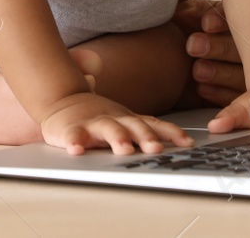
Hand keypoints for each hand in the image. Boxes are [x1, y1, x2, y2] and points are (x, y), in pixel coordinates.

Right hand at [39, 92, 194, 155]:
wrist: (62, 101)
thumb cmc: (98, 118)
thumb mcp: (125, 121)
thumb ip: (148, 129)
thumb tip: (186, 143)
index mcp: (129, 120)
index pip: (154, 125)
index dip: (171, 133)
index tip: (187, 143)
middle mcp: (114, 119)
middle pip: (133, 126)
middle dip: (145, 137)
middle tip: (156, 148)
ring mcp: (92, 123)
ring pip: (107, 129)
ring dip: (116, 138)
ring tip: (123, 150)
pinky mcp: (70, 129)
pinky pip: (72, 135)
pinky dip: (74, 142)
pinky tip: (76, 150)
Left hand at [171, 0, 245, 107]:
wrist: (145, 65)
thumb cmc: (165, 30)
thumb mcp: (174, 10)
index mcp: (231, 19)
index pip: (236, 18)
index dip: (222, 21)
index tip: (205, 23)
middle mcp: (239, 44)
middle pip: (242, 48)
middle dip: (219, 47)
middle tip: (193, 46)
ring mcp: (238, 71)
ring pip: (242, 74)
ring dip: (220, 72)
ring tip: (196, 70)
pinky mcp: (232, 95)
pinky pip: (235, 97)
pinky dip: (219, 93)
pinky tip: (201, 89)